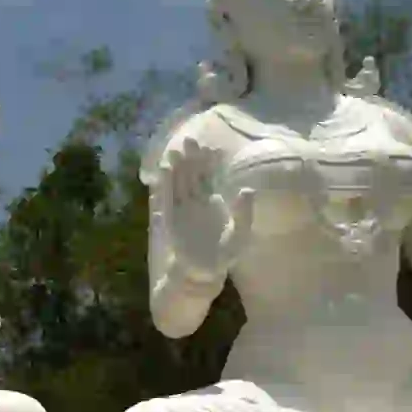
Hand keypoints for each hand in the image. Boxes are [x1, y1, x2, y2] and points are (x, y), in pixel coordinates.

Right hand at [160, 137, 251, 283]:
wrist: (205, 271)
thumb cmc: (224, 253)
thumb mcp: (241, 233)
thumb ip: (244, 212)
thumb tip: (247, 189)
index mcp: (213, 201)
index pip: (210, 177)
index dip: (210, 163)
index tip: (212, 148)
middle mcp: (196, 201)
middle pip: (192, 175)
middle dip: (191, 158)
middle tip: (190, 140)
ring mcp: (182, 209)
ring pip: (178, 183)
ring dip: (176, 167)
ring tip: (175, 151)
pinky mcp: (171, 218)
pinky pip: (167, 198)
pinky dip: (164, 184)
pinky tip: (164, 171)